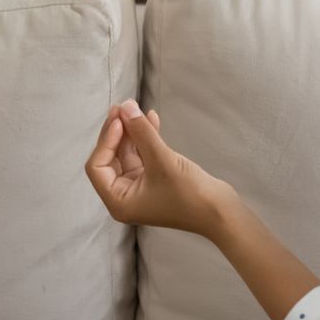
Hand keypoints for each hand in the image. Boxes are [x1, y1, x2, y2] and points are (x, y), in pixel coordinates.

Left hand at [85, 99, 235, 237]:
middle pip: (111, 159)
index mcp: (118, 201)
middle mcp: (124, 196)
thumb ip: (141, 132)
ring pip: (128, 155)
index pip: (97, 166)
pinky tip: (152, 118)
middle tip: (123, 107)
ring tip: (136, 108)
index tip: (119, 119)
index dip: (105, 140)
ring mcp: (140, 189)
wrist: (222, 213)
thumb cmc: (189, 193)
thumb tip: (126, 106)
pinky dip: (146, 139)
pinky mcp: (155, 181)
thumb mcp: (162, 159)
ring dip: (132, 132)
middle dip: (117, 133)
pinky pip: (144, 156)